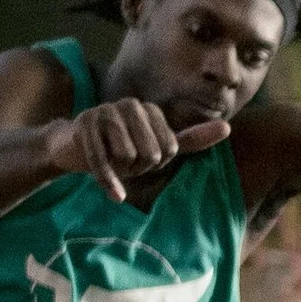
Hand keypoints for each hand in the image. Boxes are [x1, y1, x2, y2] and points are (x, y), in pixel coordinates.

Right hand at [48, 93, 227, 205]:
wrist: (73, 148)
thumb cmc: (120, 149)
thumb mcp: (158, 146)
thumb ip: (191, 139)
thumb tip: (227, 128)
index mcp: (150, 110)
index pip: (169, 149)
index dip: (156, 163)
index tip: (141, 159)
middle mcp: (130, 105)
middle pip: (150, 153)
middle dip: (139, 167)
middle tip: (125, 164)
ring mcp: (105, 111)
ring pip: (128, 155)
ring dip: (121, 170)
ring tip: (112, 163)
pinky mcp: (85, 124)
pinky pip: (103, 159)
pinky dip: (109, 182)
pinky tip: (114, 195)